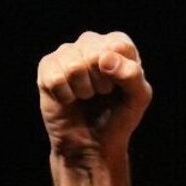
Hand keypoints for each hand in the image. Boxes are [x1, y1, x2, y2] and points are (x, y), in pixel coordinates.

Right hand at [37, 31, 151, 161]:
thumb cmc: (119, 116)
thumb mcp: (138, 98)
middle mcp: (91, 43)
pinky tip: (69, 98)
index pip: (118, 46)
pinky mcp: (47, 67)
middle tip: (102, 93)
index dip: (120, 72)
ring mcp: (67, 53)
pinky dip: (65, 96)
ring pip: (74, 67)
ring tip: (86, 95)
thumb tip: (105, 58)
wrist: (93, 142)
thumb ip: (132, 75)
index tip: (120, 86)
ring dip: (83, 90)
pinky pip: (55, 79)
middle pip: (95, 54)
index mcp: (118, 45)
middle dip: (101, 82)